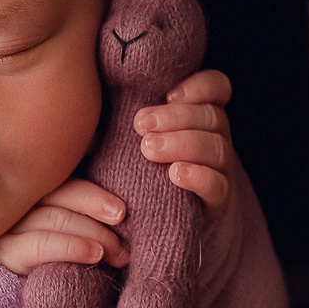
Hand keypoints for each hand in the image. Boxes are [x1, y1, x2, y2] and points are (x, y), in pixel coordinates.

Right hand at [0, 179, 128, 274]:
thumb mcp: (76, 226)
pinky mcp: (6, 252)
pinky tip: (95, 254)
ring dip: (93, 233)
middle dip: (96, 211)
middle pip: (59, 193)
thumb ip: (87, 210)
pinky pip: (42, 244)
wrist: (43, 295)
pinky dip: (73, 247)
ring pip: (55, 217)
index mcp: (34, 186)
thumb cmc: (65, 256)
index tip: (121, 212)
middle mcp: (16, 199)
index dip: (94, 195)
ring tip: (117, 251)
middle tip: (124, 233)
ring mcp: (8, 224)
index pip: (63, 180)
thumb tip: (121, 210)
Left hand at [135, 69, 234, 208]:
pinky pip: (217, 185)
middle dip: (176, 117)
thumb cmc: (135, 166)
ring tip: (149, 148)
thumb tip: (90, 90)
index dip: (202, 86)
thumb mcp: (131, 135)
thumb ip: (122, 113)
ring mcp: (218, 169)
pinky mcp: (215, 201)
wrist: (152, 221)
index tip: (169, 94)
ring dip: (183, 143)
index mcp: (198, 115)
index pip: (217, 88)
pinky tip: (175, 173)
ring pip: (217, 148)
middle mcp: (215, 137)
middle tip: (141, 124)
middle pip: (213, 116)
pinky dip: (198, 176)